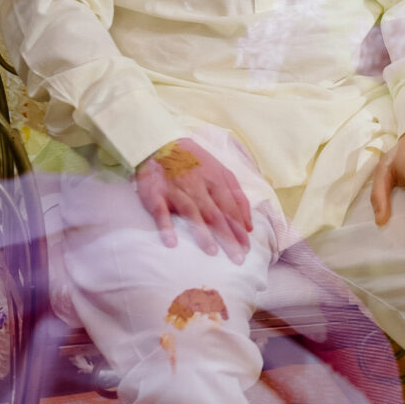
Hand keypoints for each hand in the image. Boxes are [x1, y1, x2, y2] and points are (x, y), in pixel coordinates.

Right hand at [136, 137, 252, 252]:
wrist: (159, 144)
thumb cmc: (195, 162)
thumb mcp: (221, 171)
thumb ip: (236, 196)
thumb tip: (249, 225)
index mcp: (215, 179)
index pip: (231, 207)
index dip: (239, 228)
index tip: (247, 248)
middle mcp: (197, 184)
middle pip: (215, 213)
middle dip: (227, 236)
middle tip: (236, 258)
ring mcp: (176, 189)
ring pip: (191, 212)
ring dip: (201, 232)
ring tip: (211, 252)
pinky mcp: (155, 193)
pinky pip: (160, 211)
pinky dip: (165, 226)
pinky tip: (171, 242)